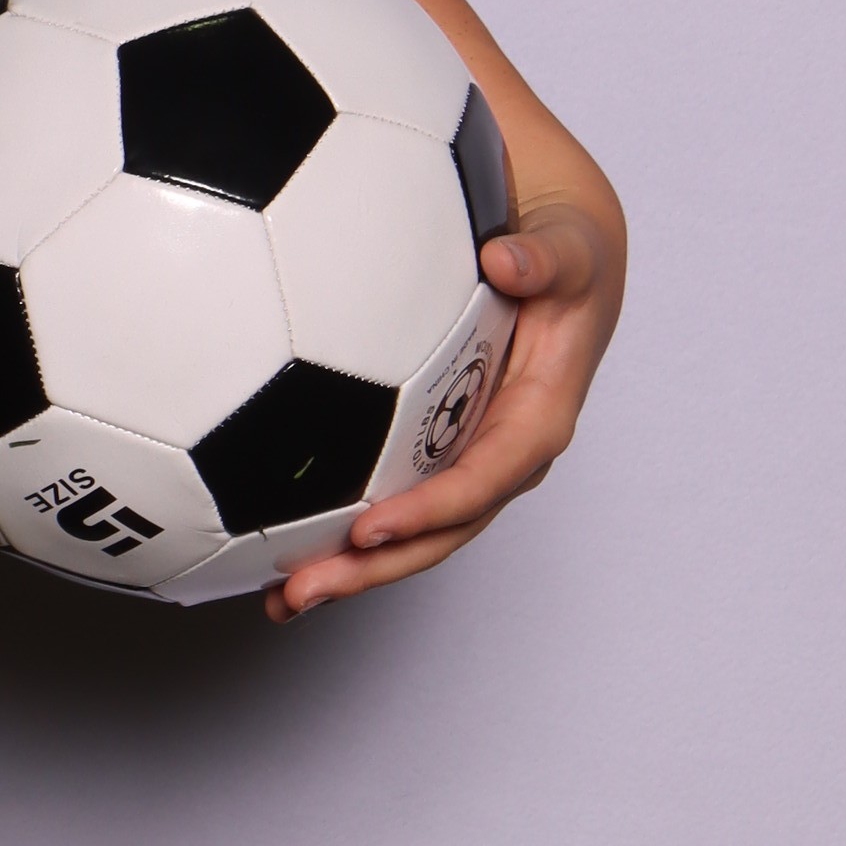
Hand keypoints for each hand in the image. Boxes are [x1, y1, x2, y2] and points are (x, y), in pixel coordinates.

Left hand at [265, 185, 624, 618]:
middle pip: (442, 530)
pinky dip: (337, 530)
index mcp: (538, 416)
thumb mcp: (572, 246)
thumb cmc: (567, 250)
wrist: (557, 249)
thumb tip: (509, 260)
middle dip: (378, 567)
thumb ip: (547, 257)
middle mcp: (501, 452)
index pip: (487, 478)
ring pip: (412, 531)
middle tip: (305, 590)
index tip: (372, 528)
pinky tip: (274, 553)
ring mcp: (465, 456)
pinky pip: (389, 497)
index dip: (433, 510)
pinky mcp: (433, 448)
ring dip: (352, 569)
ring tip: (281, 599)